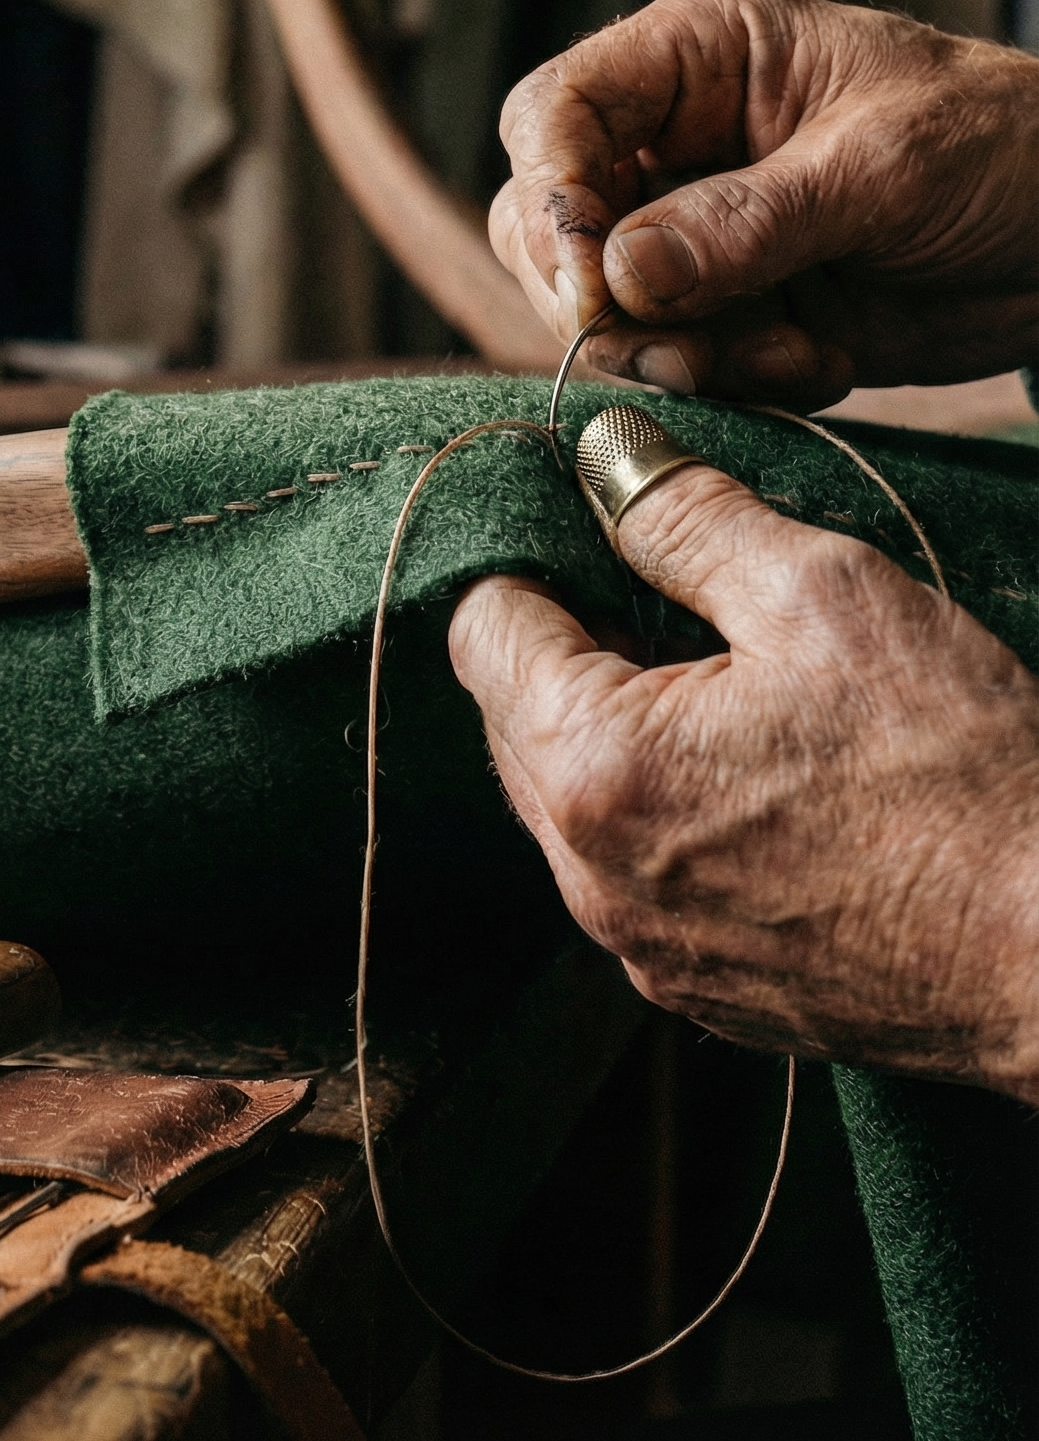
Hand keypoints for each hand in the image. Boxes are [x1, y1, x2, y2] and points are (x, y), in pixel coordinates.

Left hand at [448, 463, 1038, 1099]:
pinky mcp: (695, 987)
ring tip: (731, 695)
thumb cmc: (958, 774)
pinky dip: (663, 816)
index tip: (604, 535)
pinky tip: (759, 786)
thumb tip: (602, 454)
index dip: (538, 559)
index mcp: (590, 767)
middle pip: (510, 717)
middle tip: (684, 609)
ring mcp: (636, 945)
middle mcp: (586, 874)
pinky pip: (630, 874)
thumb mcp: (821, 595)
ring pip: (567, 799)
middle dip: (574, 647)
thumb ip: (684, 516)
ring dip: (617, 731)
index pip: (482, 628)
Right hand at [491, 0, 1038, 404]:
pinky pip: (663, 356)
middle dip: (591, 297)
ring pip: (590, 302)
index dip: (551, 199)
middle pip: (542, 218)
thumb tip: (617, 275)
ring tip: (774, 356)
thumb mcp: (885, 168)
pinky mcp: (719, 307)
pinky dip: (725, 380)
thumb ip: (746, 223)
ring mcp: (687, 228)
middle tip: (669, 353)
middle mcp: (671, 138)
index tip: (589, 288)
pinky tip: (809, 361)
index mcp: (699, 55)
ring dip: (664, 351)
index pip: (556, 112)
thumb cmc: (1007, 148)